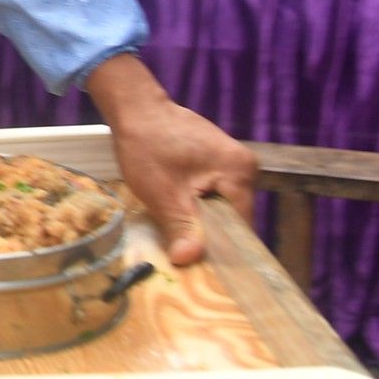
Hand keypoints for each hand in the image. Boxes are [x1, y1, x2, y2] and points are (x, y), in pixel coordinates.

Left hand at [84, 54, 254, 266]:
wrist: (134, 108)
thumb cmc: (146, 146)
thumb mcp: (162, 194)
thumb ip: (181, 228)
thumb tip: (188, 261)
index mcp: (240, 172)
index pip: (242, 226)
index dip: (222, 250)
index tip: (205, 269)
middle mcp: (245, 166)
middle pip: (233, 217)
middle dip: (210, 237)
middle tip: (187, 257)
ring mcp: (232, 162)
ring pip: (221, 207)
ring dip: (202, 222)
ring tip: (181, 238)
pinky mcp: (217, 161)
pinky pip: (214, 193)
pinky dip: (198, 206)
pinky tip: (179, 216)